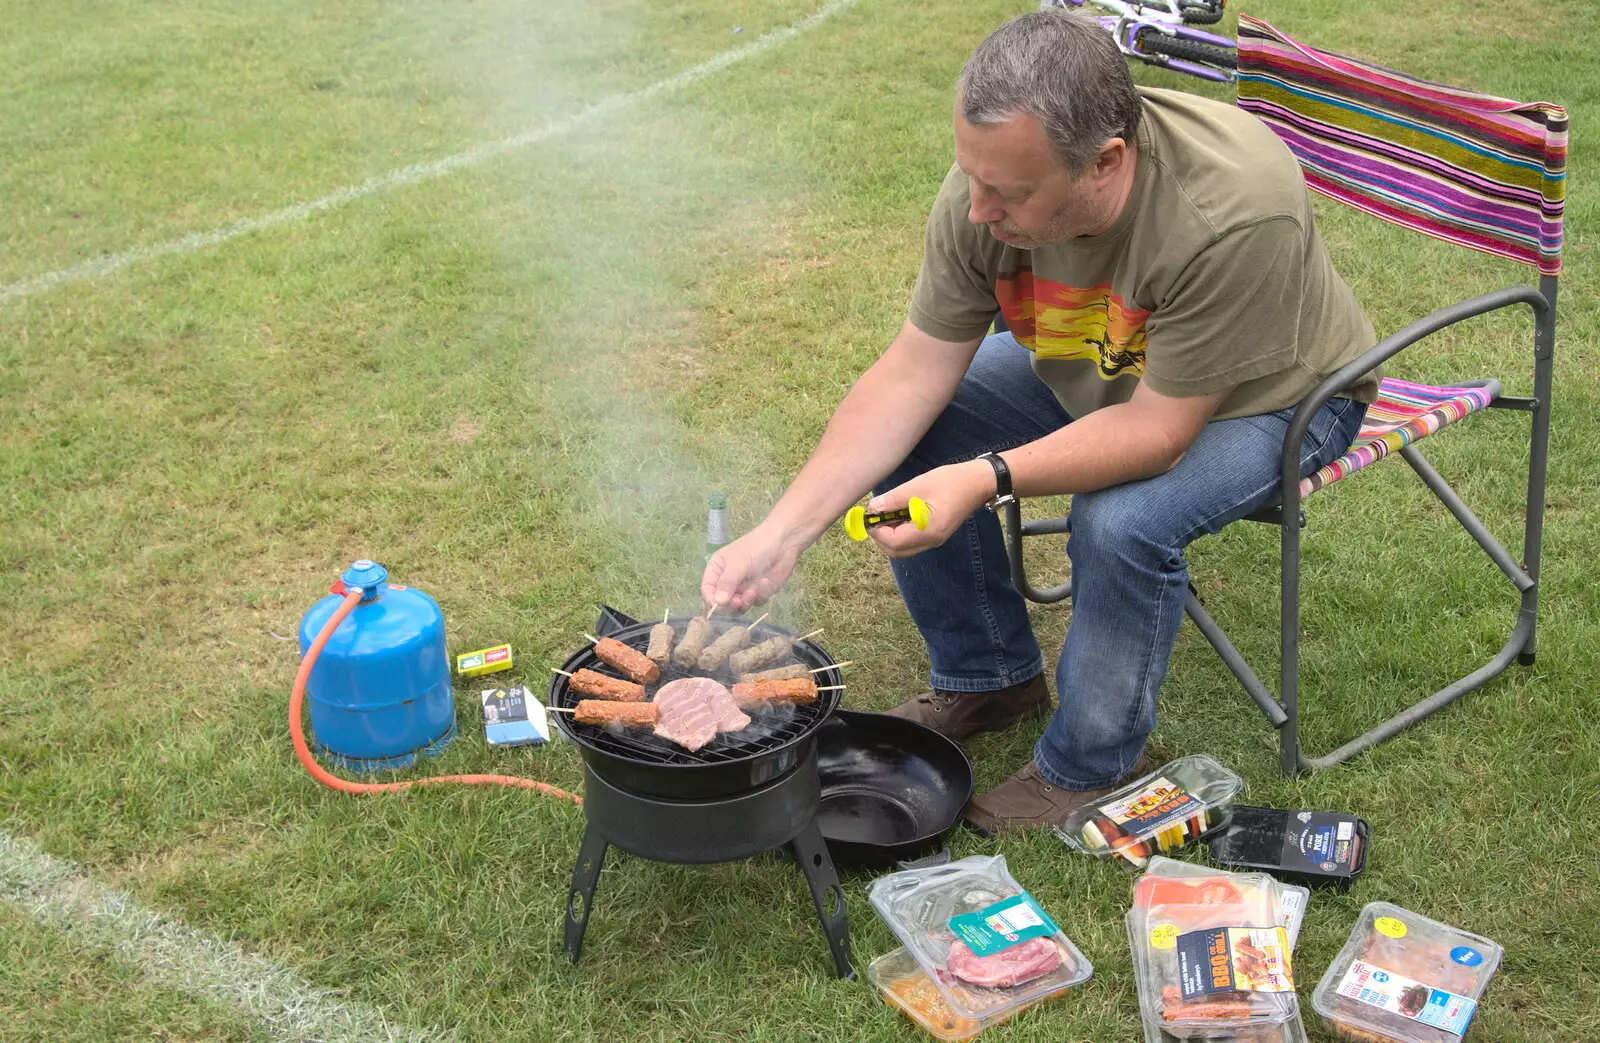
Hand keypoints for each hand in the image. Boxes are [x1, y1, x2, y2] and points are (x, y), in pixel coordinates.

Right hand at [700, 522, 802, 612]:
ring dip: (746, 602)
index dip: (711, 600)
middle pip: (722, 602)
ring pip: (739, 606)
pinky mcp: (758, 592)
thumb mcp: (739, 563)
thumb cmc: (756, 547)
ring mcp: (743, 587)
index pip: (707, 590)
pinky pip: (756, 603)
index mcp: (717, 569)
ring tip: (754, 591)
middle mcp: (728, 581)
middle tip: (740, 601)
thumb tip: (718, 602)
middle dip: (731, 604)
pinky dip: (760, 595)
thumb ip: (728, 582)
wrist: (784, 542)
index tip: (720, 606)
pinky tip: (766, 582)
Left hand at [867, 460, 994, 557]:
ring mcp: (934, 540)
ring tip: (888, 514)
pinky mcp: (935, 535)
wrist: (978, 483)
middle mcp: (931, 541)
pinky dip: (900, 533)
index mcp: (928, 531)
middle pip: (896, 551)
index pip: (894, 542)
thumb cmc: (950, 482)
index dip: (877, 531)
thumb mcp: (918, 486)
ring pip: (903, 549)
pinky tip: (900, 515)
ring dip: (890, 535)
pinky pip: (912, 542)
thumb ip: (894, 499)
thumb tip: (873, 508)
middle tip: (876, 517)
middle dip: (881, 537)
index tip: (869, 516)